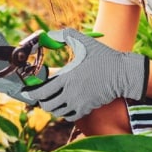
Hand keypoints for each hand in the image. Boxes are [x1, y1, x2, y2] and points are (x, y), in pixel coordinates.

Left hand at [22, 28, 148, 121]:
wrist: (123, 73)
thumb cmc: (102, 56)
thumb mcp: (82, 40)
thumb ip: (62, 36)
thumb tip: (46, 36)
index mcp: (67, 77)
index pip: (41, 91)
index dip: (31, 92)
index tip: (28, 89)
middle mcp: (70, 93)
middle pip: (46, 105)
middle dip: (40, 100)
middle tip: (39, 93)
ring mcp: (79, 103)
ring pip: (57, 112)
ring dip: (51, 106)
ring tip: (50, 97)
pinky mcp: (87, 108)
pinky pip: (69, 116)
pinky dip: (63, 112)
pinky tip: (64, 102)